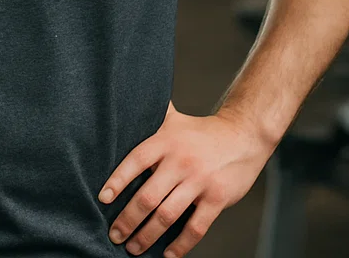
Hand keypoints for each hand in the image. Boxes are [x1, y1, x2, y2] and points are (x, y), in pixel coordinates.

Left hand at [98, 103, 274, 256]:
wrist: (244, 135)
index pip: (135, 161)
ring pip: (167, 215)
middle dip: (128, 220)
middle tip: (115, 235)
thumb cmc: (202, 131)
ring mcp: (200, 181)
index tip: (103, 199)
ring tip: (134, 248)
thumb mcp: (174, 119)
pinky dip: (181, 245)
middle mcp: (181, 161)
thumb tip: (121, 105)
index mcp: (166, 142)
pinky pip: (196, 227)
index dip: (117, 181)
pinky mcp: (218, 198)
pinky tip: (168, 254)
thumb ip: (150, 117)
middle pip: (148, 196)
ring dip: (147, 236)